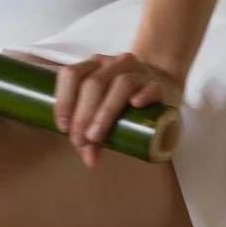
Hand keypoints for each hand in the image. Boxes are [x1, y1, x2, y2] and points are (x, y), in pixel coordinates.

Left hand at [53, 52, 183, 168]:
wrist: (161, 84)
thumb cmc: (124, 101)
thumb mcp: (104, 113)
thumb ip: (93, 135)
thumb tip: (90, 161)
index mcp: (93, 67)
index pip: (71, 75)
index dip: (64, 100)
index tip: (63, 127)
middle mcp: (113, 64)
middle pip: (93, 83)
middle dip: (83, 114)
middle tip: (81, 140)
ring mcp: (138, 72)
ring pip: (121, 83)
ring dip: (106, 111)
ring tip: (97, 135)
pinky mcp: (158, 84)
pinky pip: (151, 86)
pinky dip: (143, 95)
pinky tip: (136, 105)